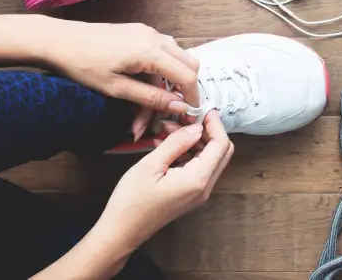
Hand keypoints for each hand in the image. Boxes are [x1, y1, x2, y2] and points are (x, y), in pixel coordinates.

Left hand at [37, 19, 199, 136]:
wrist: (58, 40)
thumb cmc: (82, 64)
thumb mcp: (116, 88)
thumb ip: (151, 98)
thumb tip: (179, 106)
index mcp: (150, 52)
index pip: (187, 76)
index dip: (192, 97)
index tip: (189, 114)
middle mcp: (155, 38)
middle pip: (190, 63)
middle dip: (186, 88)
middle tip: (174, 109)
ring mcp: (148, 32)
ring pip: (177, 56)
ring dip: (172, 79)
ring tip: (152, 101)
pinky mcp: (140, 31)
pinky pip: (163, 49)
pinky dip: (162, 68)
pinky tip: (146, 84)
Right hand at [92, 111, 233, 252]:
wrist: (121, 232)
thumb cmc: (131, 201)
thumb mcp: (151, 164)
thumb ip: (177, 143)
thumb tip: (196, 127)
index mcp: (198, 179)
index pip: (221, 144)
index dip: (214, 124)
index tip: (201, 109)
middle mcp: (204, 187)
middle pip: (221, 151)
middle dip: (206, 130)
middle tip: (185, 118)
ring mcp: (198, 192)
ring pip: (209, 158)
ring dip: (194, 140)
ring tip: (168, 130)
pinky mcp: (190, 194)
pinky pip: (197, 167)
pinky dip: (187, 152)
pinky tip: (166, 144)